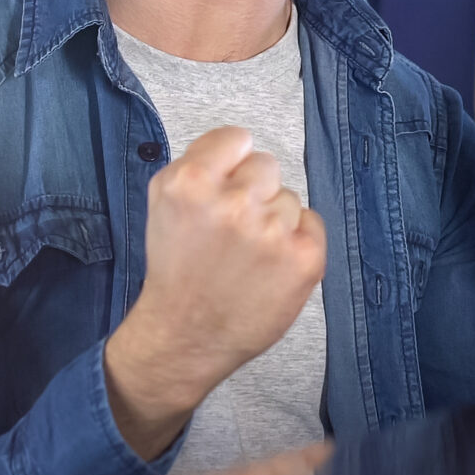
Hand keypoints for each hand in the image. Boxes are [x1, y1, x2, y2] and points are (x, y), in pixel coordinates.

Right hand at [106, 128, 326, 458]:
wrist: (187, 335)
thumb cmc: (177, 267)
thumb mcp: (163, 202)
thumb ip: (198, 165)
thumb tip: (238, 149)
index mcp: (191, 182)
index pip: (237, 139)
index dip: (230, 164)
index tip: (223, 188)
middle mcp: (233, 202)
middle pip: (266, 165)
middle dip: (252, 192)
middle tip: (233, 229)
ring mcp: (273, 230)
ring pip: (289, 198)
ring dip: (273, 220)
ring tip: (247, 255)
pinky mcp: (305, 258)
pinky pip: (311, 222)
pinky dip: (295, 242)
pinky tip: (270, 266)